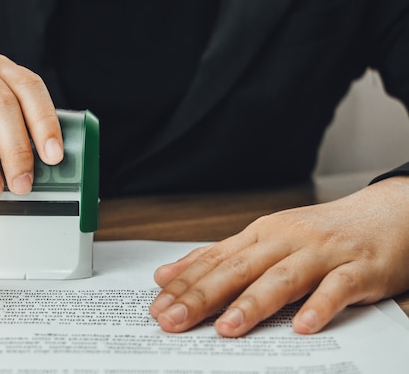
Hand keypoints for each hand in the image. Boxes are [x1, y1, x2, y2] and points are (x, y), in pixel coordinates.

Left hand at [149, 176, 408, 335]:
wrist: (387, 215)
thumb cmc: (321, 234)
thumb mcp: (266, 240)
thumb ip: (219, 257)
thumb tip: (169, 274)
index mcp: (261, 235)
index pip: (214, 261)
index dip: (184, 285)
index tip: (157, 306)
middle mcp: (285, 241)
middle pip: (238, 269)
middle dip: (203, 296)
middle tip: (174, 320)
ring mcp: (321, 254)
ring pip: (282, 278)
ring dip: (254, 303)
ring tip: (228, 327)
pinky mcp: (358, 269)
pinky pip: (337, 289)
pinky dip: (319, 306)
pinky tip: (303, 326)